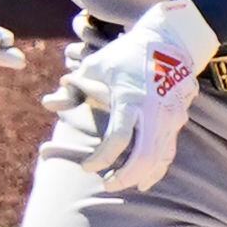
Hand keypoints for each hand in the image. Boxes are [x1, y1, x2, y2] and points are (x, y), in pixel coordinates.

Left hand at [56, 1, 219, 194]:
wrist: (170, 41)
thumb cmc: (127, 54)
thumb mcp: (97, 65)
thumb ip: (74, 87)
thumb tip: (48, 103)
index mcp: (131, 98)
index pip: (118, 139)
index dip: (102, 158)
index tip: (87, 168)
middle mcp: (154, 111)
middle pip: (143, 156)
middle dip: (125, 177)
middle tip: (106, 185)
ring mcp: (170, 117)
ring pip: (158, 158)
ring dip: (139, 176)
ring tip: (120, 183)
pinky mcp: (178, 119)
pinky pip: (168, 151)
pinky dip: (156, 169)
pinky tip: (145, 181)